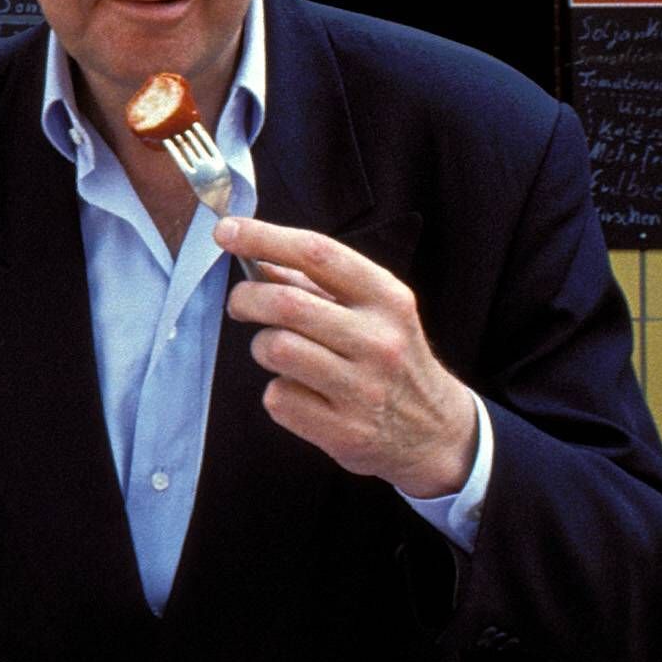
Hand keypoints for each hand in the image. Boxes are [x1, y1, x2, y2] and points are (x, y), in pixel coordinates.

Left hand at [214, 217, 477, 501]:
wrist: (434, 430)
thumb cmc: (391, 359)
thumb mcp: (374, 311)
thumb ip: (318, 285)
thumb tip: (258, 259)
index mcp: (387, 298)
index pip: (318, 254)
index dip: (265, 237)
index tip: (226, 230)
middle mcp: (379, 340)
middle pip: (287, 304)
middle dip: (246, 298)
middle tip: (240, 304)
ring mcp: (363, 388)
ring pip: (276, 349)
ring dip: (261, 347)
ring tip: (277, 351)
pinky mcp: (344, 431)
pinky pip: (278, 397)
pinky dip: (277, 392)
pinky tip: (301, 393)